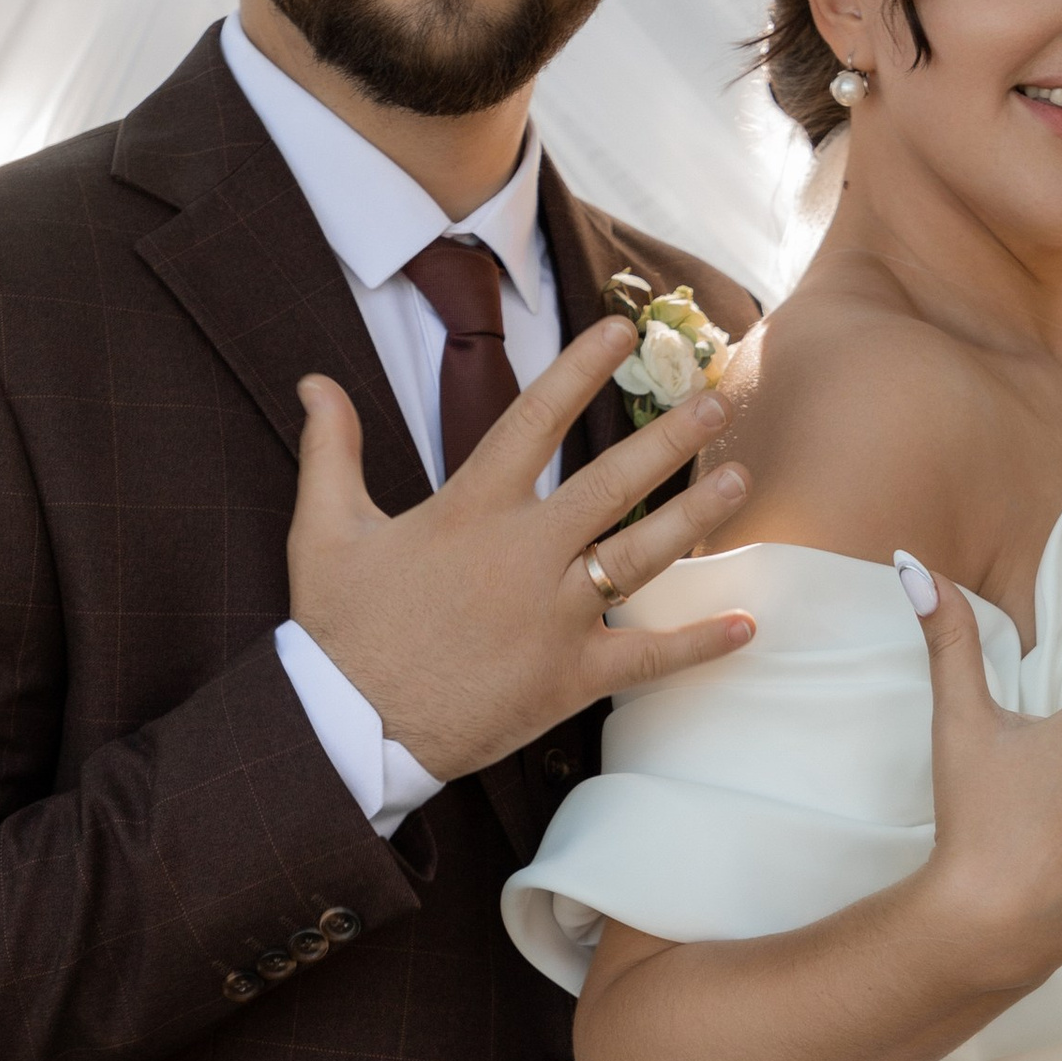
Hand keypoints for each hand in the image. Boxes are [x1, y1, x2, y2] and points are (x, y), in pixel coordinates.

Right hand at [287, 322, 756, 781]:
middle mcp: (525, 554)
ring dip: (696, 516)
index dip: (578, 370)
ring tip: (741, 481)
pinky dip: (700, 644)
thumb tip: (315, 381)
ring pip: (642, 556)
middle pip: (612, 483)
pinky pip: (648, 657)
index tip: (620, 333)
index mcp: (471, 510)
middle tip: (718, 404)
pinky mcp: (570, 677)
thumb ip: (332, 449)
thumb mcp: (324, 530)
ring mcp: (555, 617)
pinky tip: (746, 625)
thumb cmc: (339, 630)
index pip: (534, 420)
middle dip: (669, 439)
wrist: (351, 728)